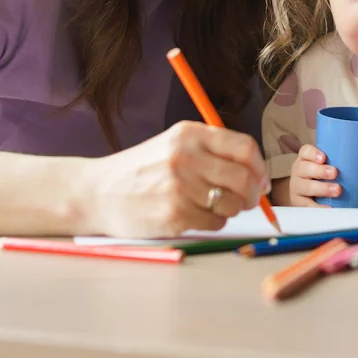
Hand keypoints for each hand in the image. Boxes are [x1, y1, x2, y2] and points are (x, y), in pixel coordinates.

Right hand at [87, 121, 269, 237]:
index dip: (260, 167)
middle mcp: (186, 157)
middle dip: (252, 194)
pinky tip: (193, 215)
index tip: (261, 180)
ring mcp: (180, 187)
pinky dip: (212, 223)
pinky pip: (215, 223)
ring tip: (211, 206)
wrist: (96, 193)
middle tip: (247, 201)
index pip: (244, 147)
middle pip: (243, 177)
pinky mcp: (175, 215)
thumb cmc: (140, 171)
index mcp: (189, 134)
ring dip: (231, 210)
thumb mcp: (173, 145)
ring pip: (232, 203)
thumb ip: (211, 152)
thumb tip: (256, 174)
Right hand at [272, 144, 340, 207]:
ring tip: (337, 190)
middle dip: (320, 171)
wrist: (304, 195)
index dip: (313, 154)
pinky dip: (318, 207)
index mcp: (305, 159)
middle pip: (305, 168)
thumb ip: (338, 162)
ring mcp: (297, 188)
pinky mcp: (299, 203)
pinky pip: (307, 205)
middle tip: (335, 173)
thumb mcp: (325, 166)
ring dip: (322, 188)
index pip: (305, 152)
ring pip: (305, 186)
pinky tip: (329, 207)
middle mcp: (299, 172)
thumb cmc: (321, 177)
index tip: (323, 158)